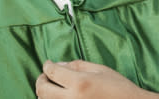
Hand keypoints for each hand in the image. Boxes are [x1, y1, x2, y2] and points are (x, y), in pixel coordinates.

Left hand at [35, 60, 158, 98]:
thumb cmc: (118, 87)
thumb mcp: (100, 69)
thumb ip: (77, 65)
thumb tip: (59, 64)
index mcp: (79, 82)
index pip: (52, 72)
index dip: (47, 65)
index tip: (48, 63)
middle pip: (42, 89)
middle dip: (41, 79)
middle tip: (45, 75)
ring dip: (45, 92)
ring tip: (52, 86)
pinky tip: (59, 96)